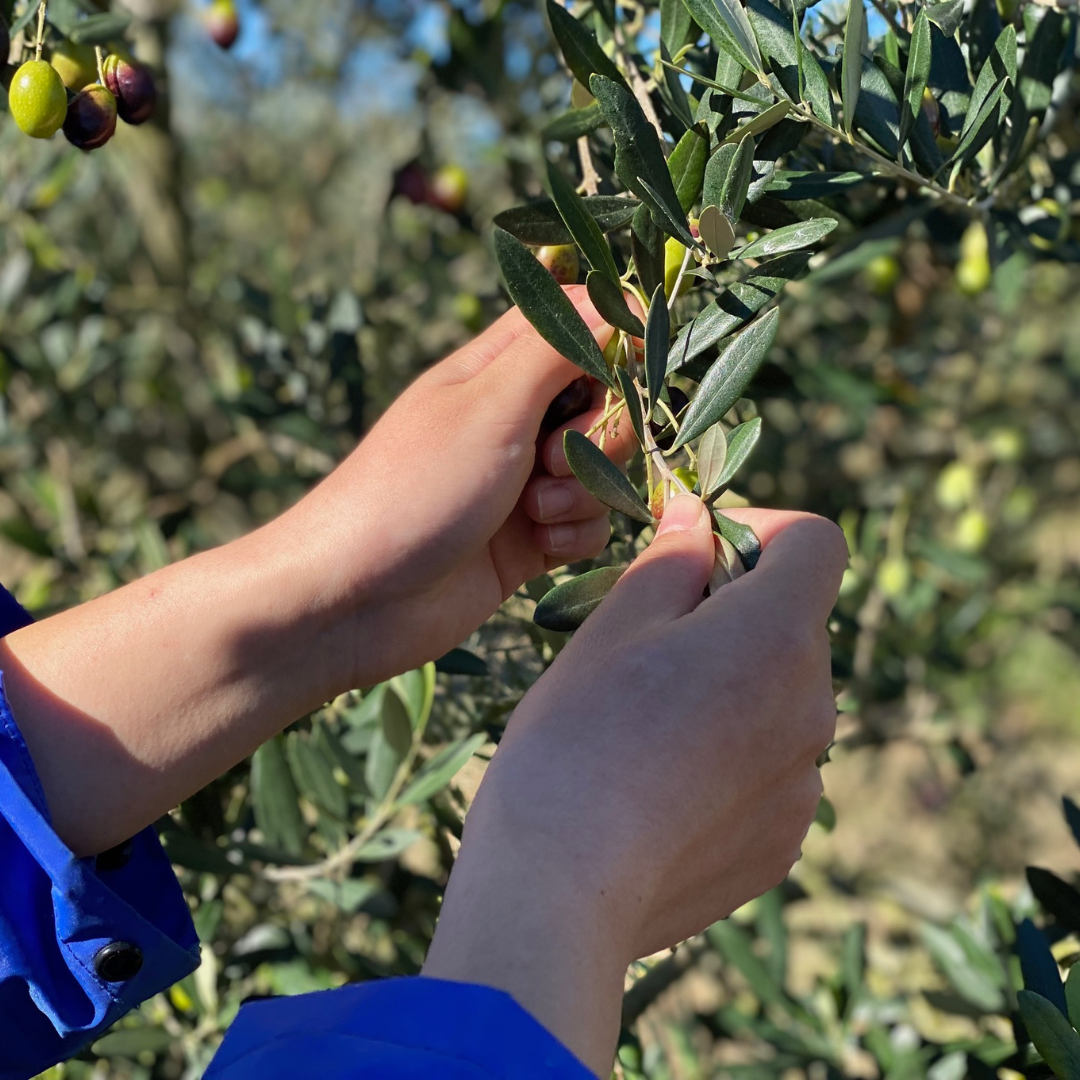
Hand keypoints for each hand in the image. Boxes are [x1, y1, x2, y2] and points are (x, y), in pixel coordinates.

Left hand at [0, 291, 633, 855]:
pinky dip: (572, 536)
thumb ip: (557, 349)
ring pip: (600, 472)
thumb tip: (617, 299)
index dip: (607, 344)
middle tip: (551, 460)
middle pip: (601, 405)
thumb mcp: (491, 403)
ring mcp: (520, 483)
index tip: (614, 375)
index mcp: (494, 370)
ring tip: (532, 512)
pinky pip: (587, 526)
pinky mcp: (527, 541)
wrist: (357, 598)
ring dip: (582, 494)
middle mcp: (511, 421)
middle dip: (598, 437)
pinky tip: (537, 548)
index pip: (572, 325)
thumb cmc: (416, 486)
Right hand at [423, 499, 847, 1075]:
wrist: (562, 887)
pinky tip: (661, 787)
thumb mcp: (614, 627)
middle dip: (735, 614)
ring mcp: (804, 785)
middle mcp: (814, 709)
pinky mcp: (782, 844)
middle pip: (794, 626)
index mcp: (777, 638)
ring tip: (648, 726)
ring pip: (779, 701)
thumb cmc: (577, 736)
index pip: (816, 544)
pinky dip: (732, 758)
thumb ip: (673, 560)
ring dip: (733, 689)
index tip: (703, 551)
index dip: (761, 529)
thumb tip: (700, 519)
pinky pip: (771, 772)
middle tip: (651, 641)